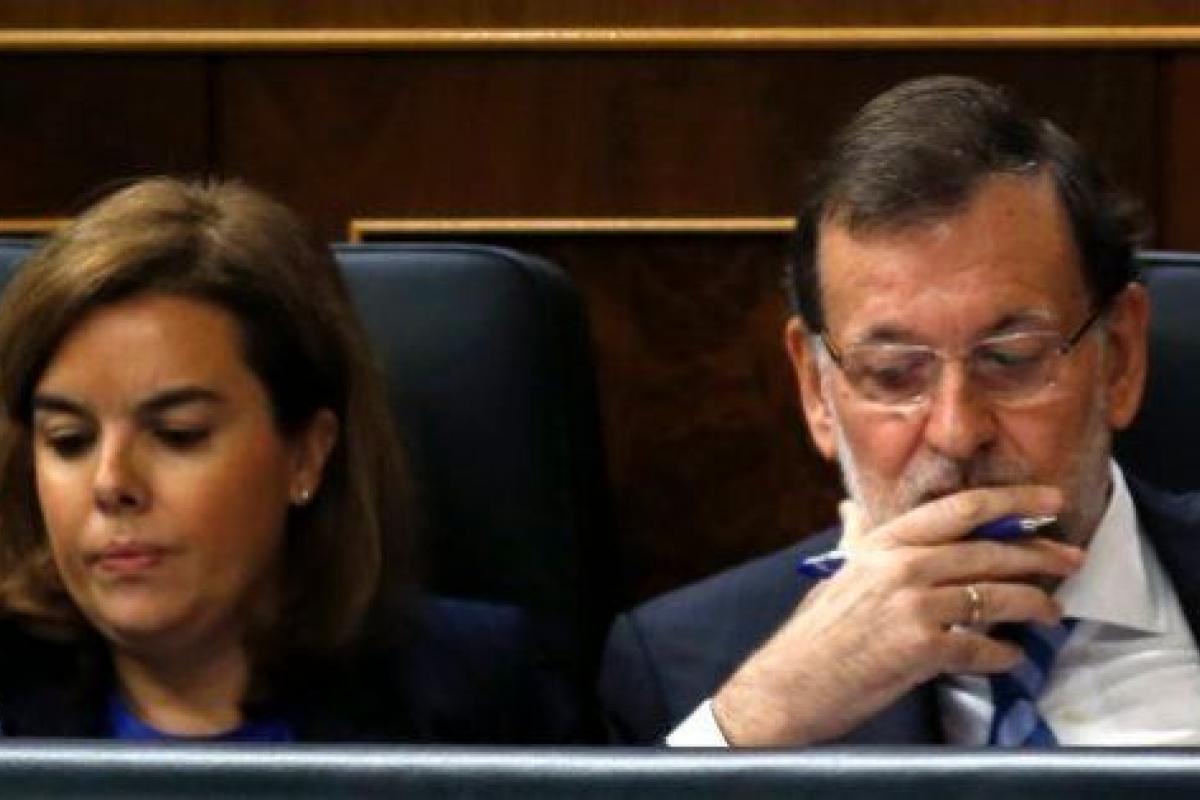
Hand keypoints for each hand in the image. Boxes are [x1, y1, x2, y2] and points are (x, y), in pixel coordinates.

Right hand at [710, 485, 1083, 745]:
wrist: (788, 684)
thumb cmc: (813, 633)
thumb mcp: (835, 575)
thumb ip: (855, 541)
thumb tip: (850, 511)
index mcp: (882, 544)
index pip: (958, 511)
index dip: (1010, 502)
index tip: (1048, 502)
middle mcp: (899, 567)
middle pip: (988, 551)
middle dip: (1039, 555)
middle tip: (1072, 559)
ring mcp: (911, 606)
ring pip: (993, 597)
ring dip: (1033, 605)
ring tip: (1051, 613)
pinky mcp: (920, 649)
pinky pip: (980, 648)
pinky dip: (1002, 656)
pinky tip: (1011, 658)